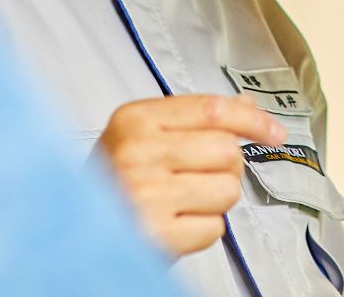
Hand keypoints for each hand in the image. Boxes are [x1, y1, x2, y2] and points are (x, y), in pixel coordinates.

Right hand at [96, 94, 284, 256]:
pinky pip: (214, 228)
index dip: (253, 120)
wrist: (69, 231)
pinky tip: (176, 224)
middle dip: (225, 168)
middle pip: (228, 151)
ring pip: (228, 190)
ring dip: (215, 201)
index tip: (274, 131)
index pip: (213, 109)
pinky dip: (202, 231)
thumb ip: (194, 119)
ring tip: (183, 202)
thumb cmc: (110, 184)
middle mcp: (138, 154)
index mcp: (135, 121)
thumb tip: (247, 108)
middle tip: (197, 178)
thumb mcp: (142, 137)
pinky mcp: (156, 235)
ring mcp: (146, 195)